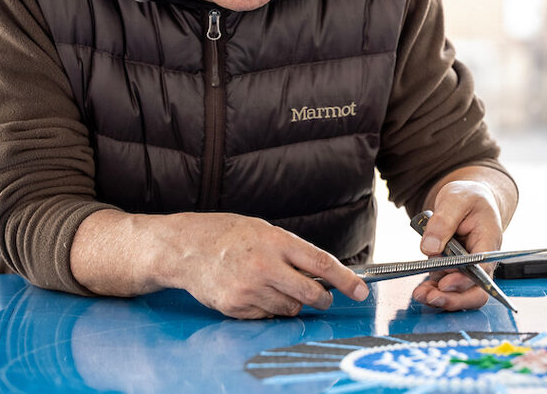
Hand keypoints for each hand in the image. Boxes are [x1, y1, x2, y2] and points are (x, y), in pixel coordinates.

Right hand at [164, 213, 370, 318]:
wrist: (185, 248)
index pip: (320, 264)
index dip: (345, 280)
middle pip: (311, 293)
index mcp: (275, 241)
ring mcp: (249, 289)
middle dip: (323, 299)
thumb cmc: (228, 235)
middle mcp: (264, 266)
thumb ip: (293, 252)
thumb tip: (324, 274)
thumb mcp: (264, 231)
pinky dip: (270, 308)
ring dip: (292, 302)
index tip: (360, 291)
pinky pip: (268, 316)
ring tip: (274, 285)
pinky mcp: (236, 307)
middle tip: (324, 297)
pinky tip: (255, 292)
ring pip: (291, 308)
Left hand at [410, 180, 503, 311]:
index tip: (445, 283)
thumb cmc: (468, 197)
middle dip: (454, 299)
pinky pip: (445, 287)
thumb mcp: (455, 199)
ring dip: (440, 298)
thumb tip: (430, 249)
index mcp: (488, 242)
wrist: (469, 199)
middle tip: (432, 297)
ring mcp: (467, 268)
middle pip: (476, 291)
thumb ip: (443, 222)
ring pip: (460, 294)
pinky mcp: (452, 270)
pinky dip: (433, 291)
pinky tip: (420, 291)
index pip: (482, 270)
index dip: (465, 281)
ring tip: (420, 295)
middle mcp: (481, 261)